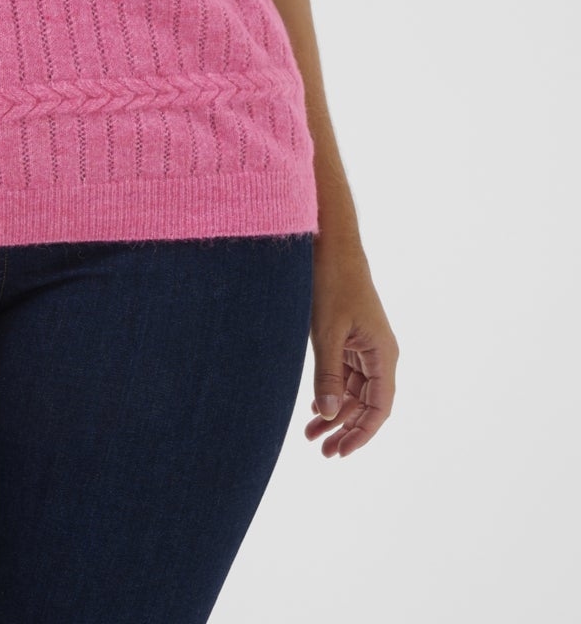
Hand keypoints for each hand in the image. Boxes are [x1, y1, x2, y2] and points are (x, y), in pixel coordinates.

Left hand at [305, 234, 398, 456]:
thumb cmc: (332, 282)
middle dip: (347, 429)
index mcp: (383, 353)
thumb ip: (328, 374)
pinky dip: (331, 392)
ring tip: (311, 438)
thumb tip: (328, 415)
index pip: (380, 407)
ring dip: (336, 414)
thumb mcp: (327, 331)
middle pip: (368, 404)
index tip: (341, 453)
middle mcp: (378, 352)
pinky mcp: (349, 337)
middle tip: (323, 453)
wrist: (329, 242)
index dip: (363, 433)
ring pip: (354, 391)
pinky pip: (344, 374)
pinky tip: (315, 411)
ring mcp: (363, 345)